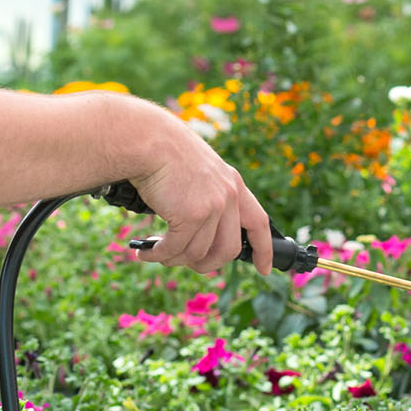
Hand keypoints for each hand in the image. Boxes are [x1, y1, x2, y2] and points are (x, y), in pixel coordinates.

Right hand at [126, 125, 272, 276]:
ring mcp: (213, 207)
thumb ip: (208, 198)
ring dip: (175, 259)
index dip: (264, 250)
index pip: (258, 223)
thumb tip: (200, 236)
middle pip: (229, 250)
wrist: (149, 141)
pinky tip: (146, 252)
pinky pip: (175, 249)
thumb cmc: (165, 154)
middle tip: (186, 263)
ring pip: (198, 253)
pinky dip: (159, 255)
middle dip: (207, 264)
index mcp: (234, 184)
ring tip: (156, 254)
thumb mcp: (199, 173)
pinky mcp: (192, 216)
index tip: (264, 268)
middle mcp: (229, 197)